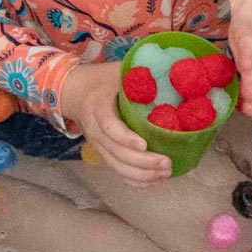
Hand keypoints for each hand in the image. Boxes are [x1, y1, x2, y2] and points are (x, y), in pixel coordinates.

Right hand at [61, 61, 171, 188]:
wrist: (76, 91)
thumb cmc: (103, 79)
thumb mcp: (119, 70)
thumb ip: (140, 72)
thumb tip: (174, 69)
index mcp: (98, 105)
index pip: (109, 126)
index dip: (125, 137)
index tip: (144, 144)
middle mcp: (95, 129)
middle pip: (115, 152)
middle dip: (142, 163)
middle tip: (167, 162)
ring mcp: (98, 144)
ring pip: (116, 166)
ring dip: (141, 175)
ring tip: (165, 173)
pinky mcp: (103, 152)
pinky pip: (117, 171)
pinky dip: (134, 181)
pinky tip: (154, 182)